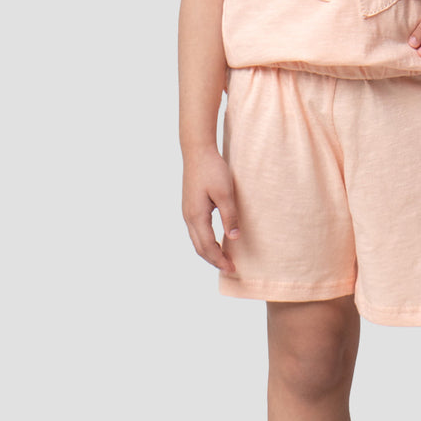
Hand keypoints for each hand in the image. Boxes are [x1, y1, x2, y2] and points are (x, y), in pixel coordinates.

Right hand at [181, 147, 239, 274]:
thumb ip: (229, 216)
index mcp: (196, 216)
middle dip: (214, 260)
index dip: (220, 260)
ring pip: (196, 240)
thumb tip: (233, 237)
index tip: (232, 268)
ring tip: (223, 259)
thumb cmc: (212, 170)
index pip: (208, 246)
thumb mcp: (225, 193)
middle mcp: (188, 217)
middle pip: (199, 248)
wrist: (197, 151)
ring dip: (209, 252)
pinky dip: (205, 242)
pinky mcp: (190, 207)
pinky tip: (216, 241)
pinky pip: (196, 232)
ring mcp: (187, 212)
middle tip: (230, 269)